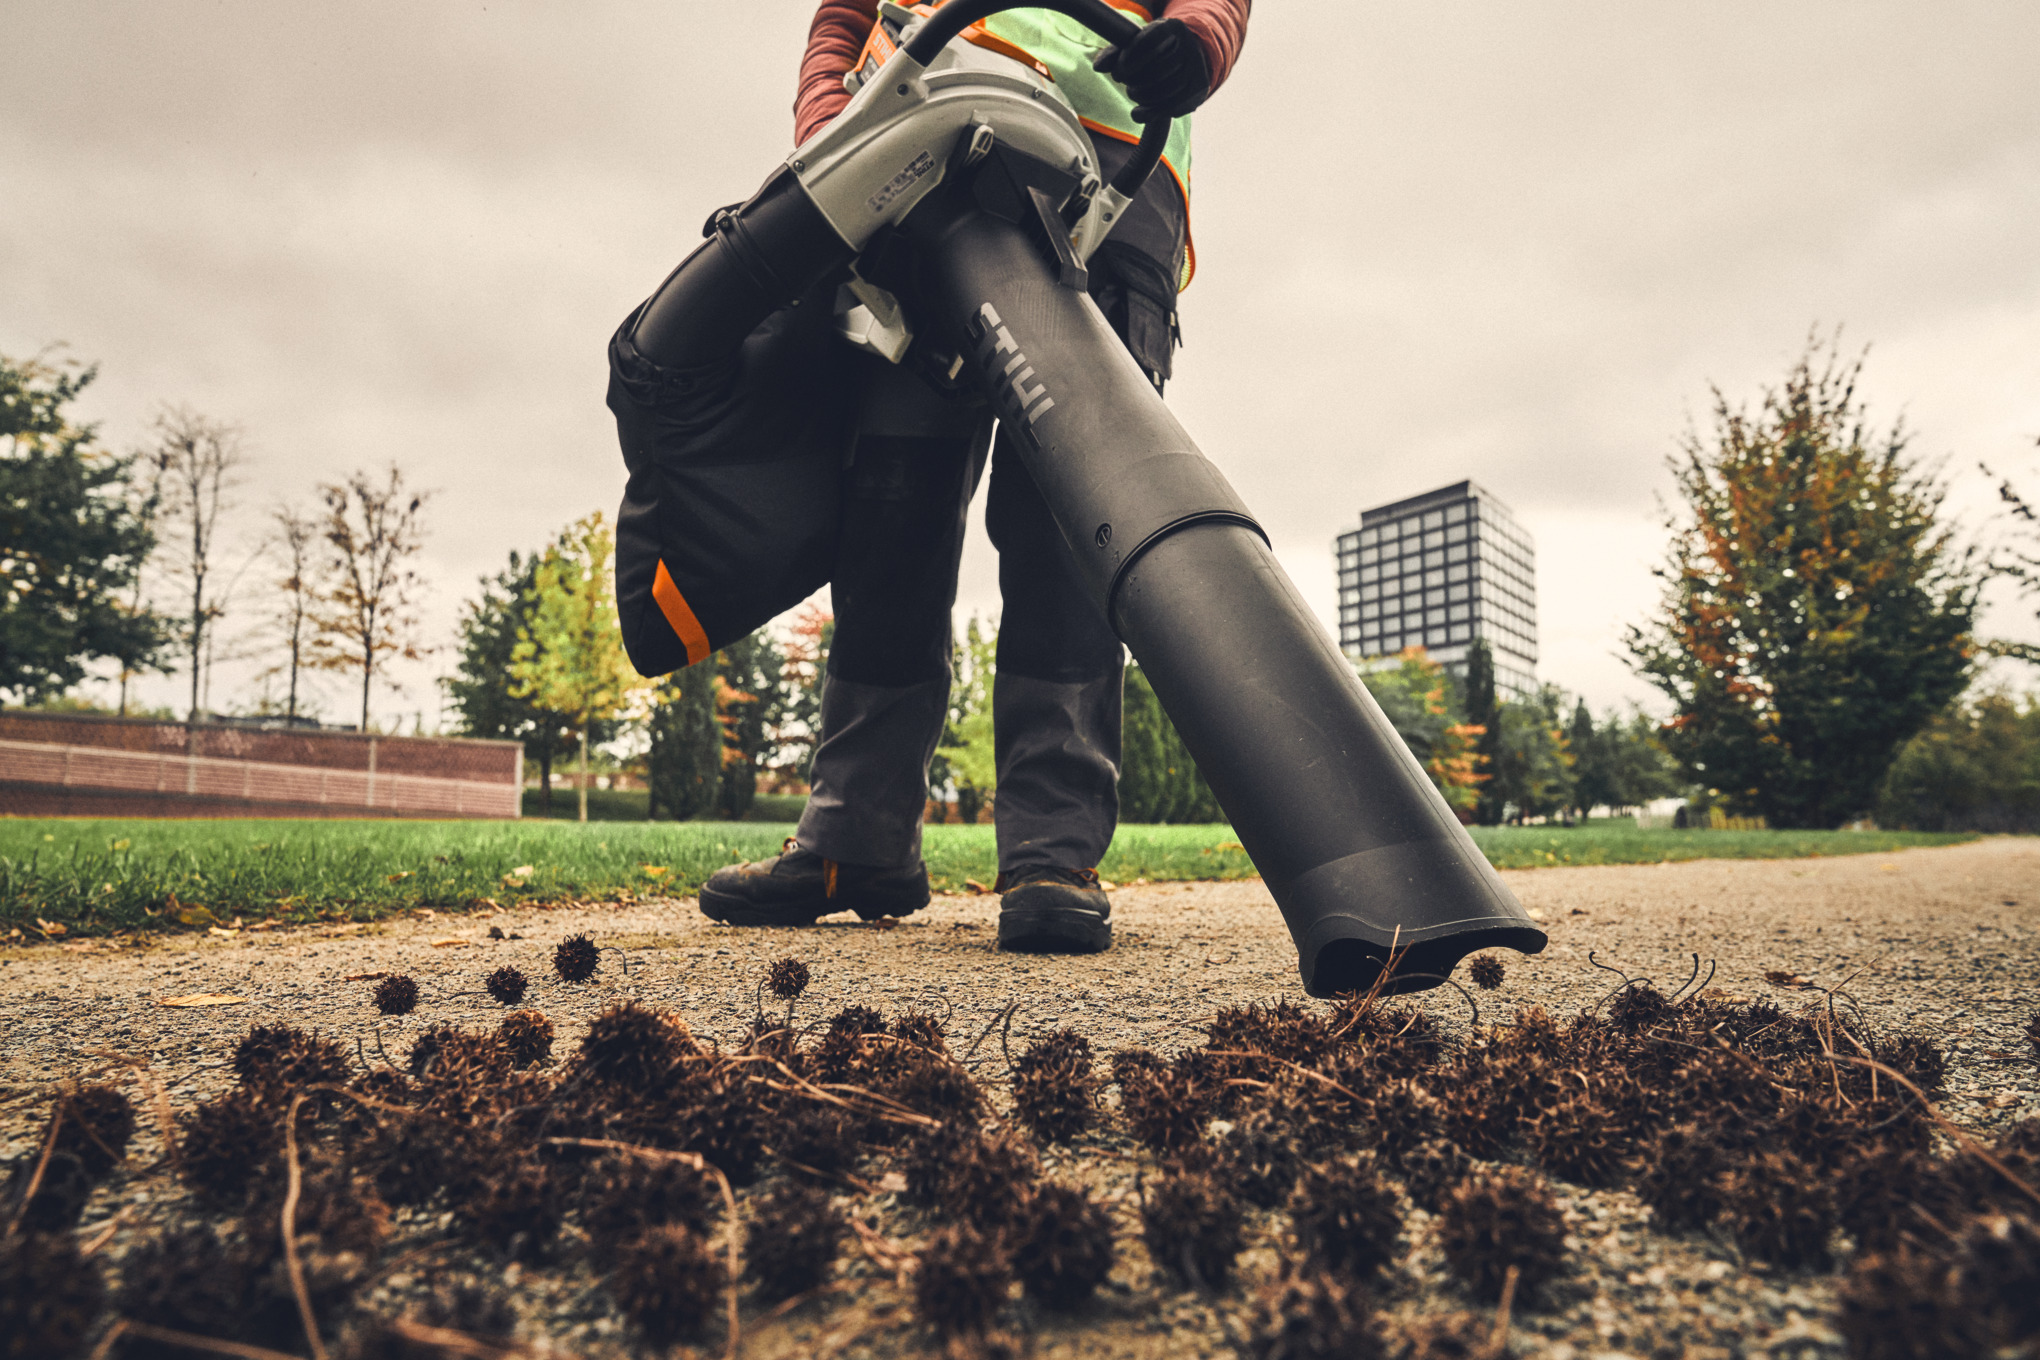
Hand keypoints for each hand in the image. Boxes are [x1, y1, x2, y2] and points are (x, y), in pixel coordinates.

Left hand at [1091, 17, 1209, 121]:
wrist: (1187, 56)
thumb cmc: (1154, 49)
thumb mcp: (1135, 45)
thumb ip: (1115, 53)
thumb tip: (1098, 67)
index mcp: (1172, 28)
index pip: (1151, 40)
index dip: (1132, 57)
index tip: (1118, 70)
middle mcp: (1189, 46)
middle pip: (1159, 69)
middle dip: (1134, 79)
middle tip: (1123, 80)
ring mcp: (1197, 68)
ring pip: (1167, 90)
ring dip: (1142, 96)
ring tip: (1132, 92)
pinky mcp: (1200, 88)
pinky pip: (1174, 107)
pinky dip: (1151, 113)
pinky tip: (1139, 112)